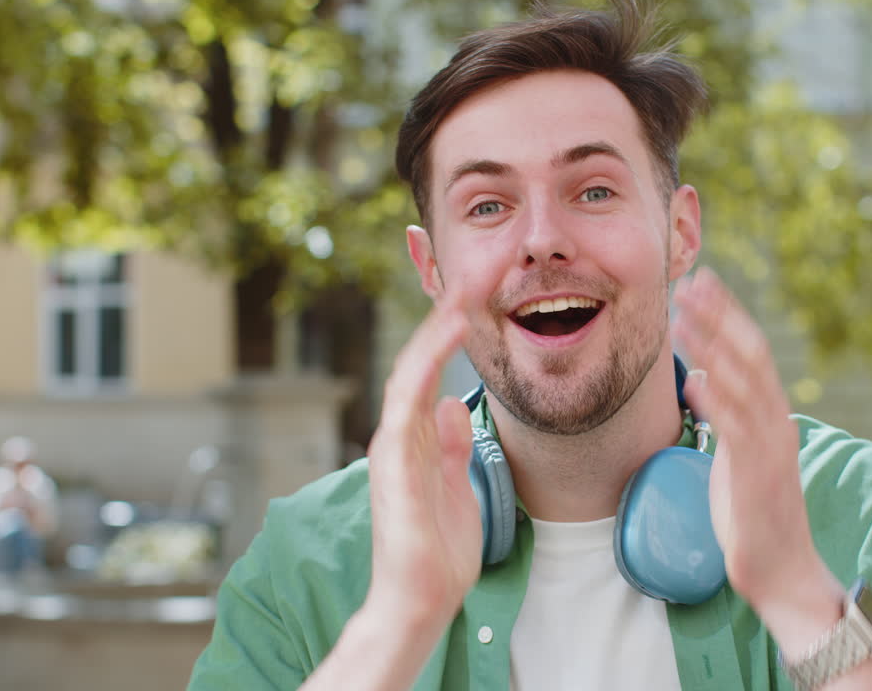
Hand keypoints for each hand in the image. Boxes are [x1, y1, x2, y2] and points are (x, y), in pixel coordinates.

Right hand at [363, 291, 481, 631]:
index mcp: (414, 437)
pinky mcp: (391, 460)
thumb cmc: (438, 548)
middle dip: (444, 316)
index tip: (480, 298)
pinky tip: (449, 334)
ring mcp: (391, 444)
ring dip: (436, 328)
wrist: (419, 597)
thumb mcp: (456, 483)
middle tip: (476, 275)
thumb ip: (450, 445)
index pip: (430, 370)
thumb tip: (451, 405)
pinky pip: (406, 399)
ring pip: (409, 369)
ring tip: (464, 291)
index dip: (451, 333)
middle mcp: (398, 432)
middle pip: (419, 359)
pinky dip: (425, 362)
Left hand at [672, 269, 841, 640]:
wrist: (782, 571)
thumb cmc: (754, 514)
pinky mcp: (758, 476)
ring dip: (712, 347)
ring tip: (682, 316)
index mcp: (771, 415)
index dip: (727, 315)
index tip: (702, 283)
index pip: (752, 351)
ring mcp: (770, 448)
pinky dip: (718, 402)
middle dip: (721, 316)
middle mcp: (776, 422)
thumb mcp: (735, 454)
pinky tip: (695, 380)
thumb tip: (701, 378)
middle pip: (751, 355)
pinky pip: (738, 432)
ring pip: (744, 384)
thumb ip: (724, 416)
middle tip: (692, 281)